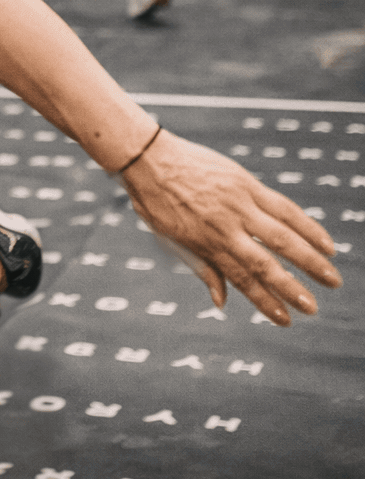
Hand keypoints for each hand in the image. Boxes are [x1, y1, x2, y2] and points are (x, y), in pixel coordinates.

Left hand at [119, 131, 340, 325]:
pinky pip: (283, 206)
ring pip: (283, 236)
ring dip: (310, 260)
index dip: (266, 302)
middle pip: (266, 262)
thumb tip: (222, 302)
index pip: (242, 279)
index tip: (286, 321)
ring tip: (332, 279)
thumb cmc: (155, 201)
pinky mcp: (246, 183)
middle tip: (314, 308)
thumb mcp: (170, 239)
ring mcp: (238, 204)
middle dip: (292, 288)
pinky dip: (307, 225)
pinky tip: (325, 242)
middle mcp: (225, 227)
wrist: (146, 157)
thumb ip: (202, 268)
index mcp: (206, 243)